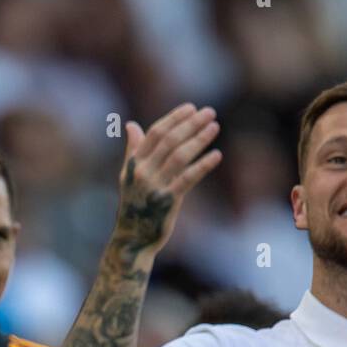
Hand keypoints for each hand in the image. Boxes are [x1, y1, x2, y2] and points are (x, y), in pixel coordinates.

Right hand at [113, 103, 221, 254]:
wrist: (132, 238)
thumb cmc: (134, 205)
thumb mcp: (129, 176)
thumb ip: (133, 150)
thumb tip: (131, 125)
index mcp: (134, 163)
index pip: (156, 133)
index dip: (174, 118)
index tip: (192, 108)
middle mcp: (143, 172)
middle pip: (170, 140)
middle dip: (191, 124)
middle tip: (210, 112)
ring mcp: (155, 187)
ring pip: (180, 156)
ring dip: (199, 139)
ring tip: (214, 127)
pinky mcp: (168, 202)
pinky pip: (188, 179)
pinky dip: (203, 165)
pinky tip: (216, 155)